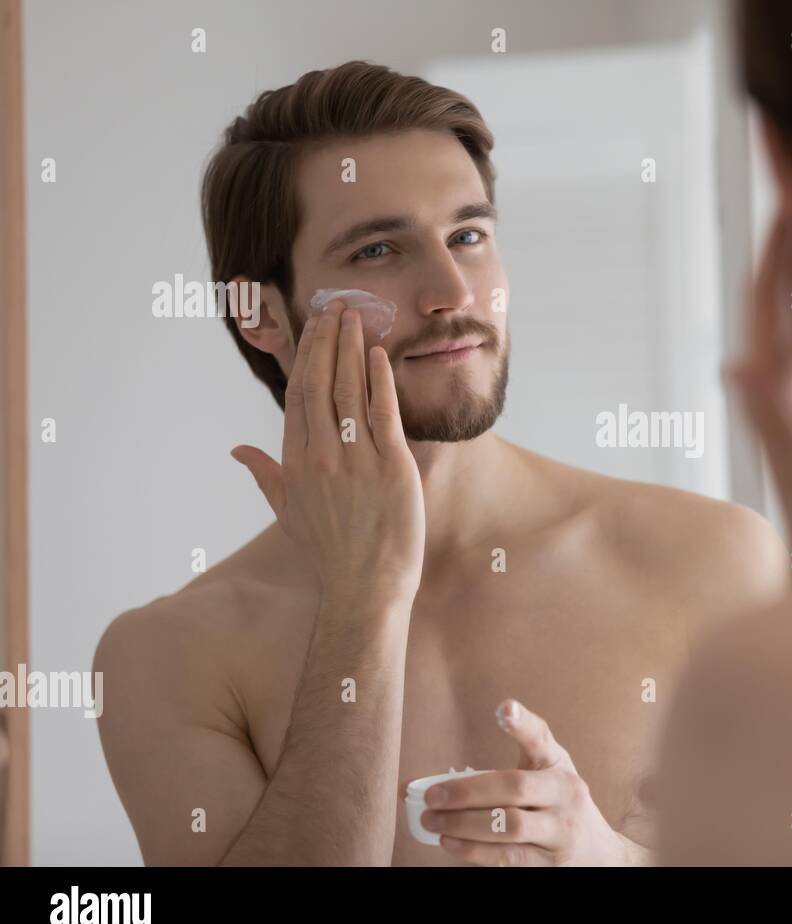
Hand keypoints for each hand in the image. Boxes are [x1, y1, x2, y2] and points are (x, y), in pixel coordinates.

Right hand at [230, 302, 425, 598]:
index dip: (306, 355)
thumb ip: (265, 474)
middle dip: (328, 339)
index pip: (298, 394)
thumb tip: (237, 450)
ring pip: (350, 390)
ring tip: (357, 316)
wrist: (366, 585)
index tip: (315, 327)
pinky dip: (380, 380)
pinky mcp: (391, 467)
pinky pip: (383, 413)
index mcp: (296, 462)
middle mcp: (321, 455)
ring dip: (352, 348)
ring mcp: (355, 460)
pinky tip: (378, 353)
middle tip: (337, 305)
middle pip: (320, 383)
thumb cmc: (330, 551)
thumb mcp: (288, 512)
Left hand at [422, 699, 647, 865]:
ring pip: (511, 825)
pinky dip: (475, 850)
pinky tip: (450, 843)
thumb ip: (497, 771)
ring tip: (432, 821)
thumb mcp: (543, 775)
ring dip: (465, 824)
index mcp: (558, 764)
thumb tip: (422, 785)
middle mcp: (566, 793)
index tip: (505, 708)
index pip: (540, 739)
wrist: (596, 853)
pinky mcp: (550, 863)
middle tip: (432, 796)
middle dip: (469, 791)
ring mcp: (561, 830)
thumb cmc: (555, 805)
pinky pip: (509, 856)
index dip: (522, 724)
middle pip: (516, 787)